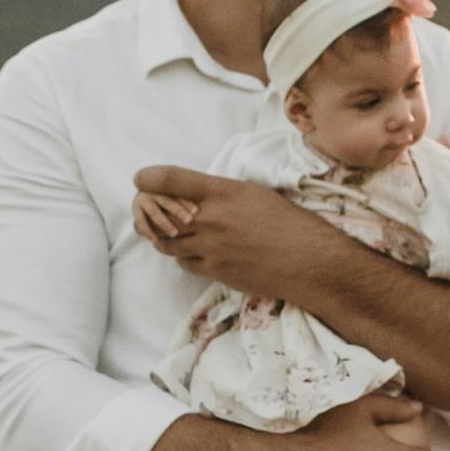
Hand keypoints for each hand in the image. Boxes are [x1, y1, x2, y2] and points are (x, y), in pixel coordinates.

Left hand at [134, 167, 337, 291]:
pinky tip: (196, 253)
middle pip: (160, 216)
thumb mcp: (256, 193)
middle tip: (146, 210)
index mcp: (222, 192)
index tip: (140, 179)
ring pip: (167, 244)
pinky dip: (184, 258)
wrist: (309, 261)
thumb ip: (222, 193)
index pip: (171, 180)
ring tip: (171, 233)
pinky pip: (185, 264)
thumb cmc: (289, 222)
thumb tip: (198, 194)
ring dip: (165, 238)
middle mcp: (211, 219)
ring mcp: (210, 248)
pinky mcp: (215, 271)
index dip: (149, 178)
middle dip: (149, 213)